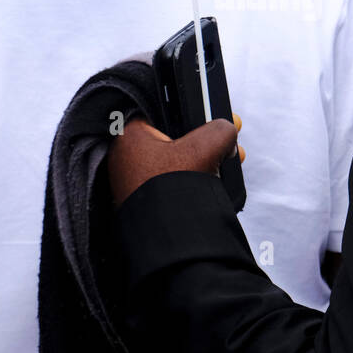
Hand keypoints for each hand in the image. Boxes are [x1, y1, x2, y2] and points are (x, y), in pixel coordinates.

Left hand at [108, 114, 244, 207]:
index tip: (212, 119)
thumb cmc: (174, 188)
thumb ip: (220, 130)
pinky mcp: (144, 203)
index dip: (192, 112)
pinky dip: (192, 181)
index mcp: (130, 136)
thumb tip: (227, 131)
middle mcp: (126, 157)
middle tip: (226, 143)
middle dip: (205, 140)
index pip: (163, 112)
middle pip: (173, 137)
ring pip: (175, 162)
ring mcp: (133, 182)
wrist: (167, 240)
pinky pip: (170, 183)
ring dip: (204, 161)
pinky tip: (213, 183)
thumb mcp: (205, 147)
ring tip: (227, 165)